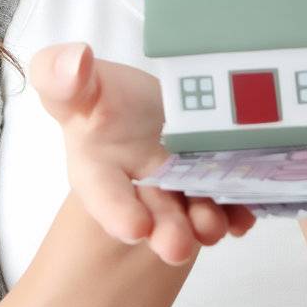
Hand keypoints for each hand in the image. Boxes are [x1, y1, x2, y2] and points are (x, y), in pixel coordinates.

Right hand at [28, 41, 257, 264]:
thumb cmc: (104, 98)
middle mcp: (142, 189)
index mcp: (99, 170)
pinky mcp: (212, 184)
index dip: (117, 212)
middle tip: (178, 246)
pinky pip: (230, 201)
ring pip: (194, 211)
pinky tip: (244, 215)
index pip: (104, 194)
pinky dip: (238, 210)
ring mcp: (181, 190)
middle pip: (155, 214)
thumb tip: (73, 60)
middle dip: (167, 232)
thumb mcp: (81, 82)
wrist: (149, 104)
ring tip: (214, 225)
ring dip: (205, 222)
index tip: (135, 228)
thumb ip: (62, 77)